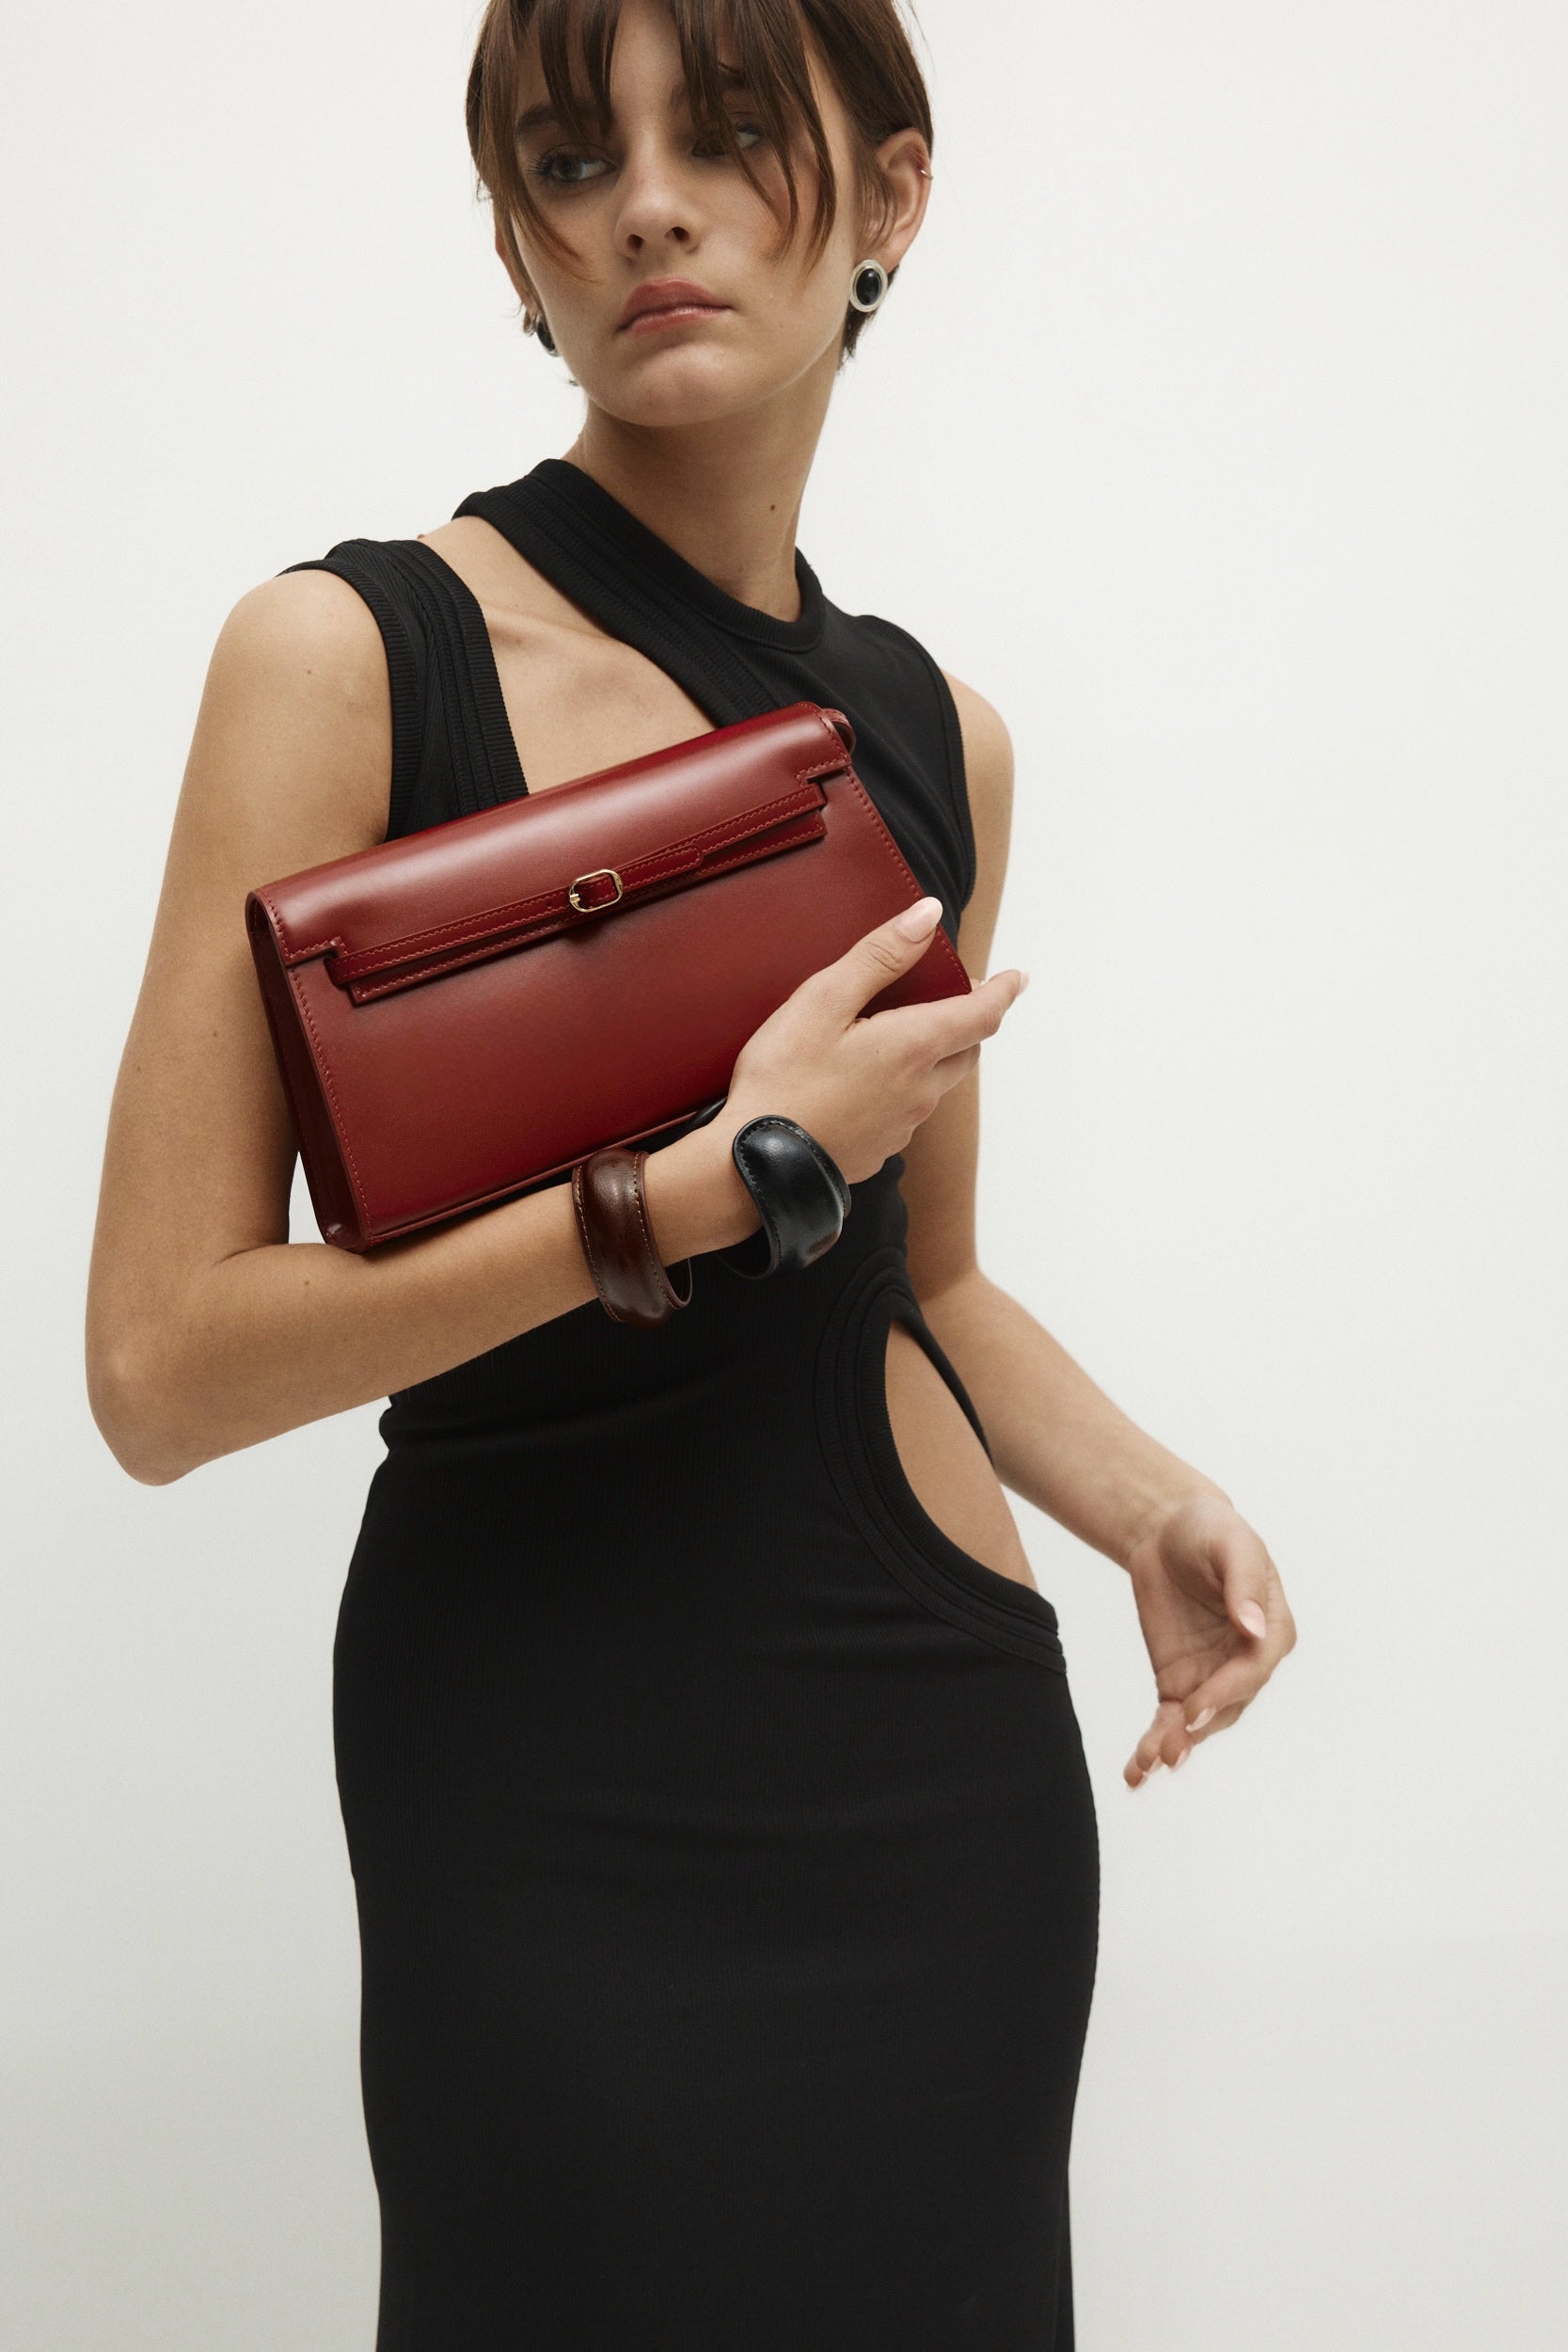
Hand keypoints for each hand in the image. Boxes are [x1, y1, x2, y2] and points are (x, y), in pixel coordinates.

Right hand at [719, 896, 1027, 1183]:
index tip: (1018, 977)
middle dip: (969, 1022)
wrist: (751, 1165)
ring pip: (936, 1083)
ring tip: (899, 1035)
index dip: (1004, 991)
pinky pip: (906, 1112)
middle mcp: (921, 1090)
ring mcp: (902, 1126)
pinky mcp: (879, 1150)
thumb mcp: (823, 1000)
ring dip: (934, 1056)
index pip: (983, 1014)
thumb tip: (928, 916)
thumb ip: (880, 955)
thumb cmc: (782, 1078)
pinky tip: (863, 1081)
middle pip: (966, 1050)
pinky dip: (902, 1087)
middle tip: (954, 997)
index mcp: (915, 1047)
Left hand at [1120, 1487, 1295, 1787]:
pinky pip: (1169, 1720)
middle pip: (1227, 1704)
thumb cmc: (1209, 1530)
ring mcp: (1212, 1676)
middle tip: (1168, 1751)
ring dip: (1173, 1745)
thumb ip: (1243, 1583)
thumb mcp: (1231, 1543)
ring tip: (1146, 1764)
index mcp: (1273, 1630)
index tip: (1194, 1708)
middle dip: (1197, 1730)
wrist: (1166, 1528)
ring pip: (1197, 1722)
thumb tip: (1252, 1627)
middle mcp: (1247, 1662)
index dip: (1225, 1691)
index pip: (1253, 1670)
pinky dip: (1152, 1745)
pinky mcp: (1178, 1681)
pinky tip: (1135, 1775)